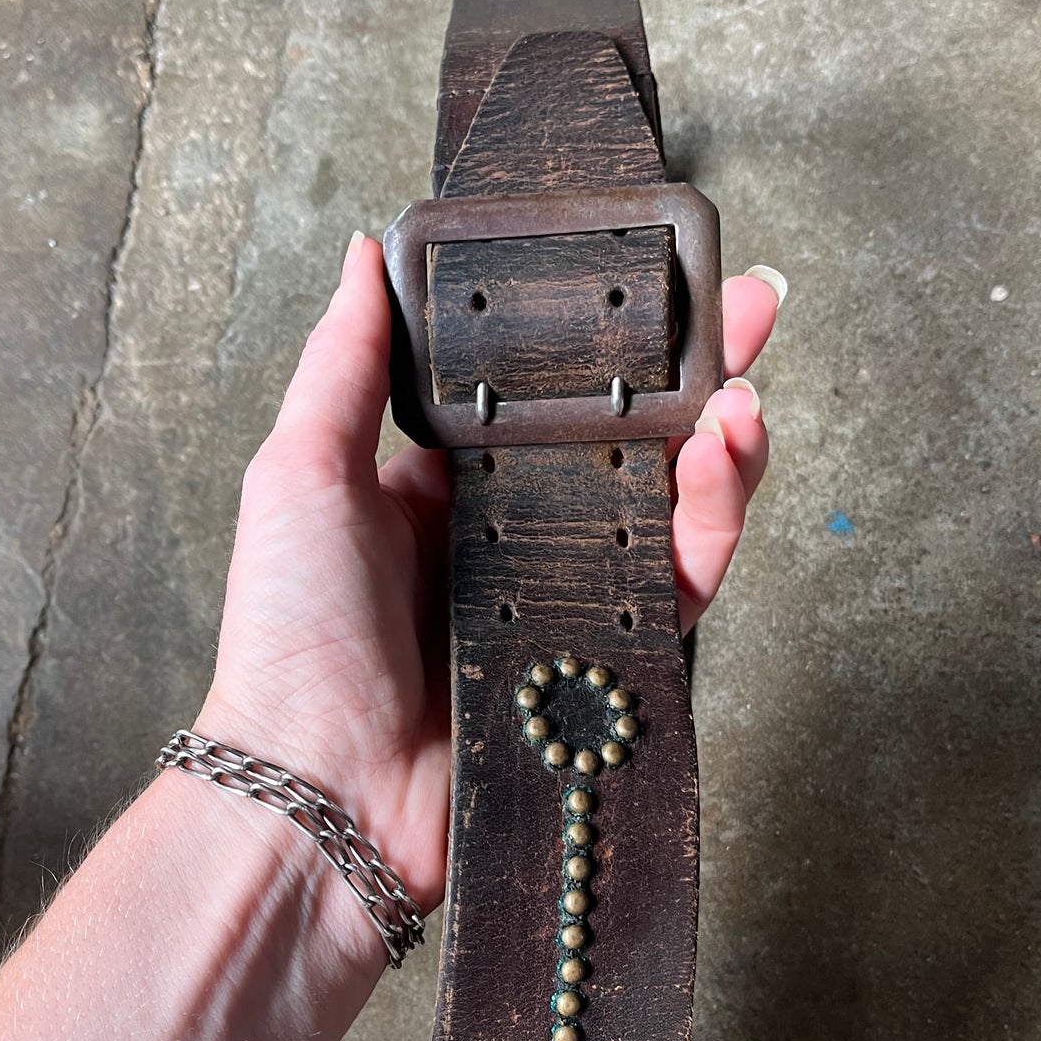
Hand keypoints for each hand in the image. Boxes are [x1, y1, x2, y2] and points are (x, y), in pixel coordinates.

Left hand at [201, 232, 778, 921]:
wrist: (320, 788)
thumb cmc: (289, 637)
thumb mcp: (299, 474)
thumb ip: (346, 365)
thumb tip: (366, 252)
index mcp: (450, 479)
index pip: (551, 389)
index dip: (610, 333)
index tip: (659, 273)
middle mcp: (520, 531)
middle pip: (635, 437)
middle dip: (701, 369)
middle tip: (751, 306)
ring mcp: (570, 595)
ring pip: (675, 505)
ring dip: (721, 443)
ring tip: (737, 397)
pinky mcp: (607, 657)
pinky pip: (679, 584)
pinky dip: (713, 525)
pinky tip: (720, 468)